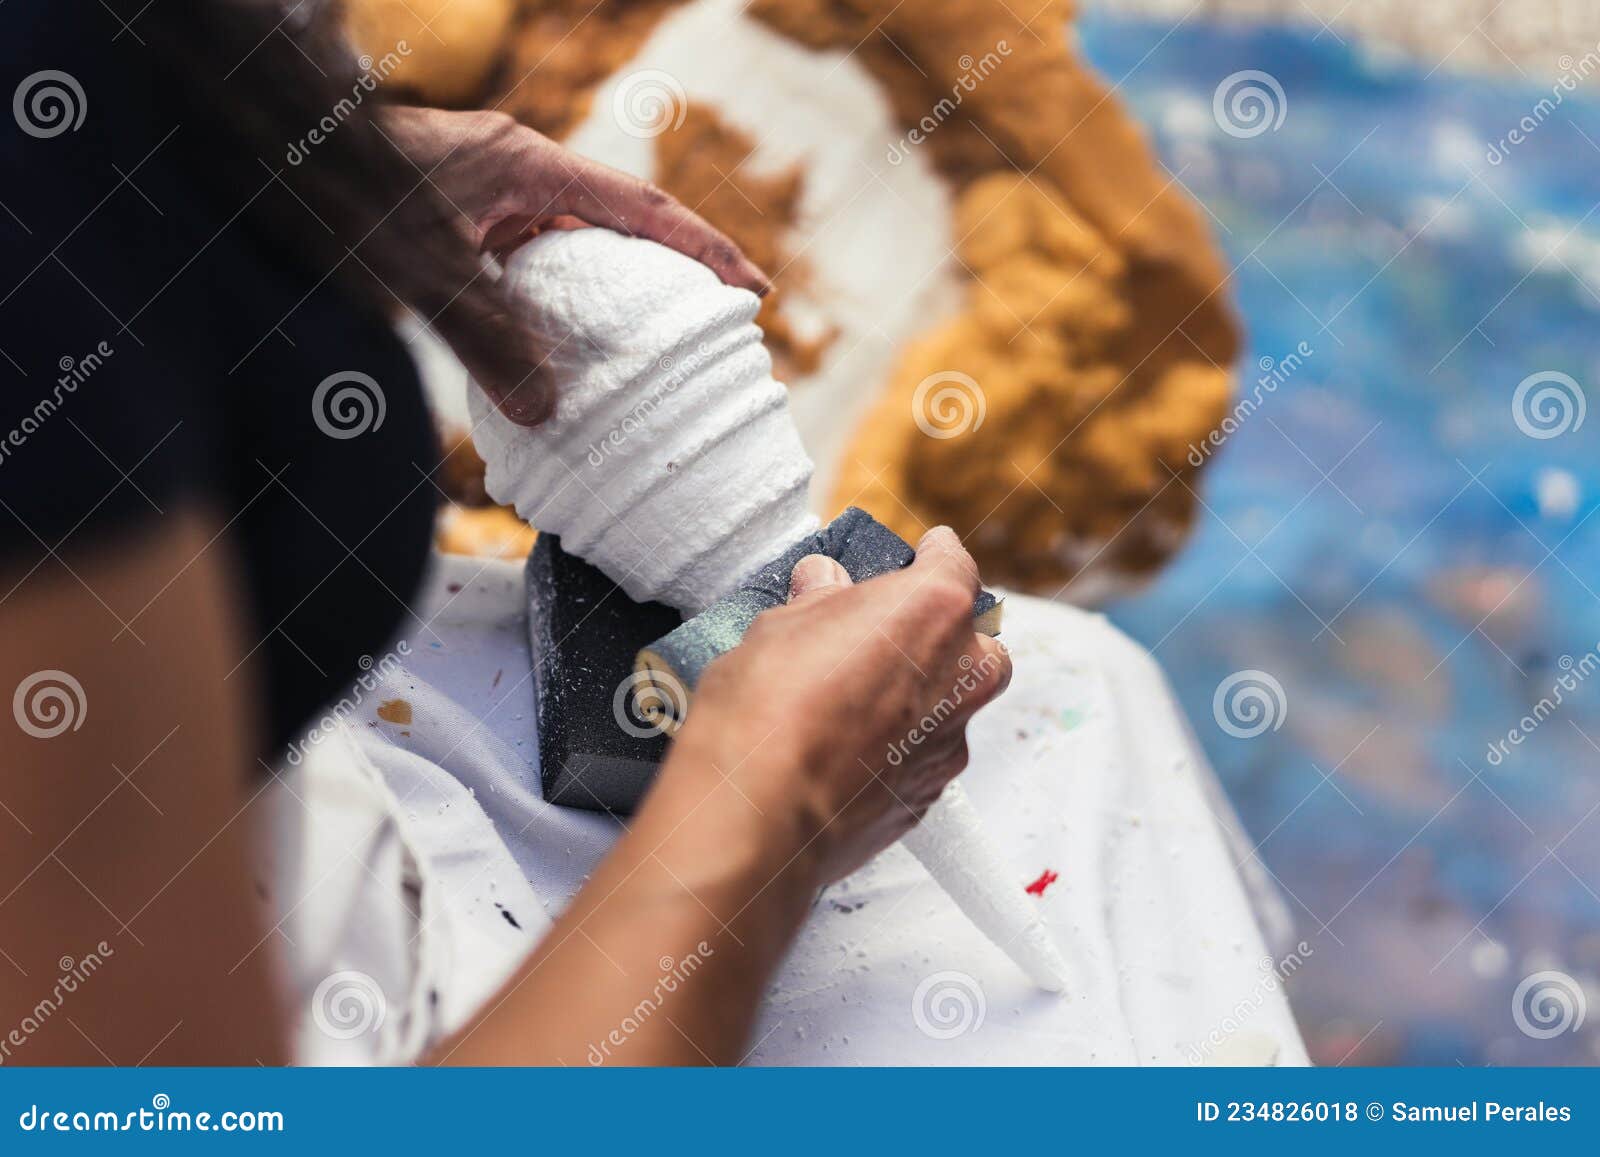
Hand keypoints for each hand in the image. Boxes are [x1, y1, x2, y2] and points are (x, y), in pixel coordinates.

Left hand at [380, 107, 768, 424]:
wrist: (271, 145)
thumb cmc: (346, 188)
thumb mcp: (424, 267)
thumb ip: (488, 336)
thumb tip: (546, 410)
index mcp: (529, 167)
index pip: (641, 207)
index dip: (702, 249)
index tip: (750, 290)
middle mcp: (517, 173)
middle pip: (618, 222)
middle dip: (668, 270)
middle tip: (710, 324)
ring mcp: (487, 192)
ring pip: (570, 244)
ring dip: (607, 290)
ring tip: (644, 347)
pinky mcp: (459, 216)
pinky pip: (526, 260)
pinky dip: (552, 299)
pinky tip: (553, 345)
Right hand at [659, 527, 1012, 886]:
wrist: (758, 814)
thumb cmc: (768, 704)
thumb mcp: (780, 625)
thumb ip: (820, 602)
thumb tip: (825, 585)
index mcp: (935, 612)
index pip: (954, 564)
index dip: (934, 555)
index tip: (926, 550)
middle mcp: (961, 679)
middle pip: (974, 645)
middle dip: (940, 639)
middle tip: (884, 636)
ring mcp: (948, 745)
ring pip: (949, 709)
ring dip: (914, 700)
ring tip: (850, 703)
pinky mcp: (925, 800)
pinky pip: (919, 760)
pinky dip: (894, 751)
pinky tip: (843, 752)